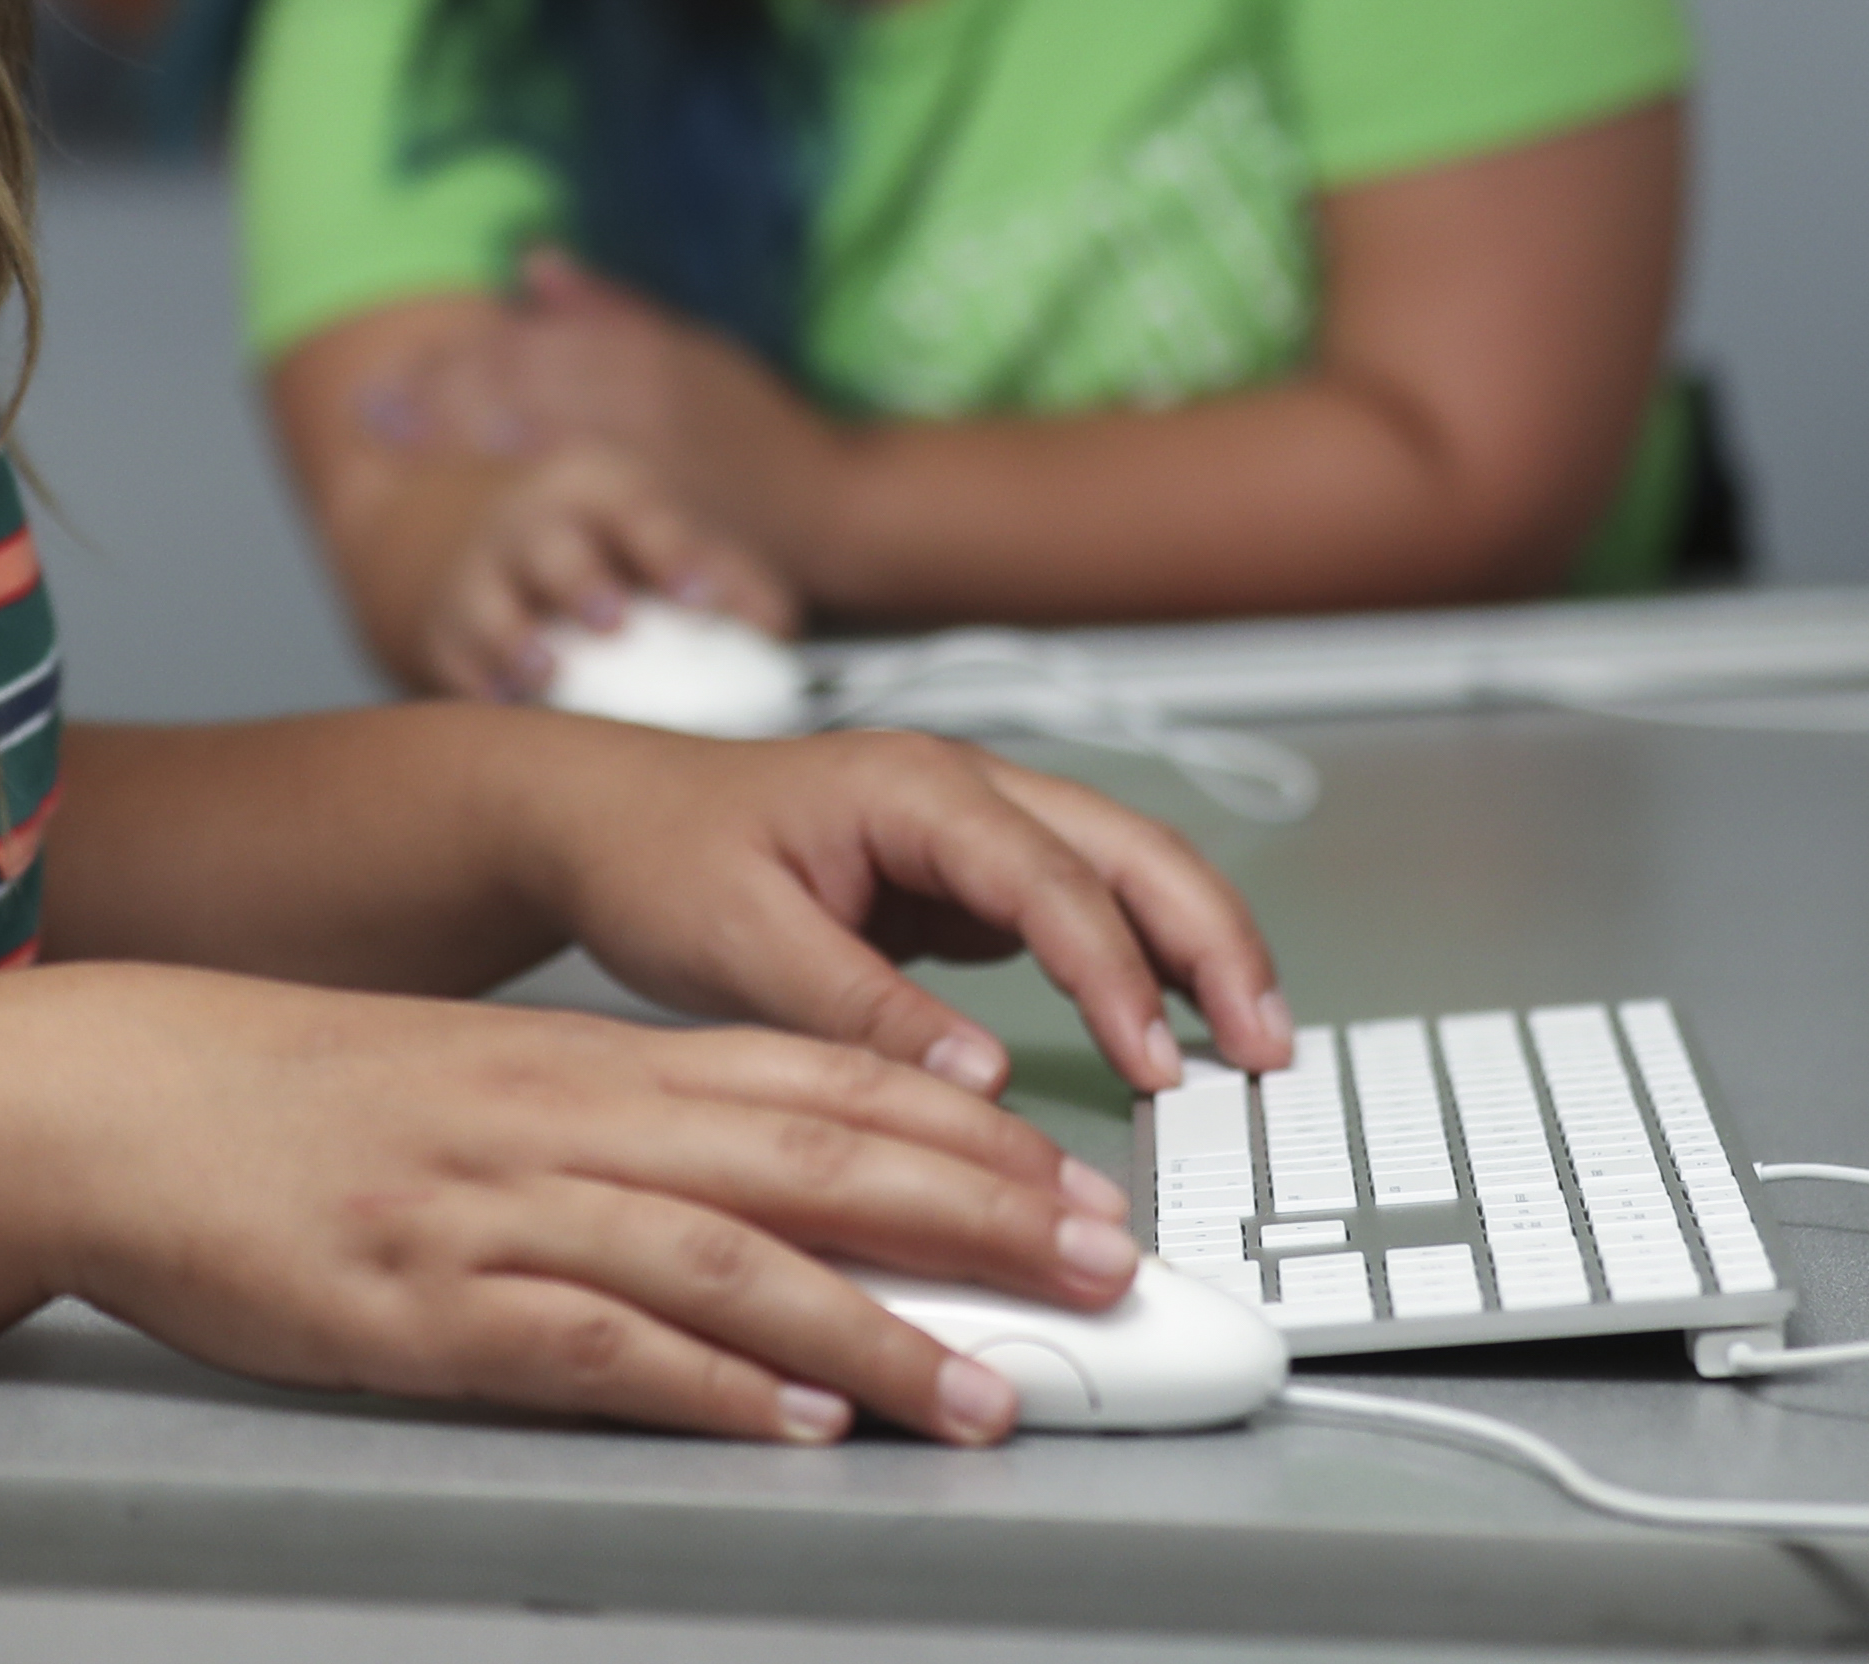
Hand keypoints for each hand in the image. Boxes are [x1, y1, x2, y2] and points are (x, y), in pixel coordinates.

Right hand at [0, 965, 1135, 1445]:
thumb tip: (772, 1188)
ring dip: (878, 1329)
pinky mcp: (426, 1308)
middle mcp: (570, 1125)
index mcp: (594, 1067)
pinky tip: (793, 1419)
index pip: (822, 1082)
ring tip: (990, 1388)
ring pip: (729, 1261)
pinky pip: (596, 1346)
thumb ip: (627, 1128)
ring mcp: (499, 1215)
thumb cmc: (301, 1103)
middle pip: (813, 1160)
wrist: (120, 1099)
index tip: (1077, 1186)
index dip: (968, 1140)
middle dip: (978, 1221)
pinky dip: (709, 1385)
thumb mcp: (490, 1089)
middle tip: (1101, 1272)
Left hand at [366, 253, 845, 561]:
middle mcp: (641, 393)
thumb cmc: (754, 429)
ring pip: (540, 429)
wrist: (832, 506)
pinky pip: (581, 499)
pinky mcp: (663, 514)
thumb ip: (606, 311)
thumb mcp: (690, 350)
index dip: (450, 359)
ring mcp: (651, 452)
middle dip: (437, 395)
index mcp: (641, 351)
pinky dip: (522, 496)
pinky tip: (475, 504)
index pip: (524, 343)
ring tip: (397, 441)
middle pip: (519, 380)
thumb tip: (532, 260)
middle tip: (369, 412)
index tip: (390, 376)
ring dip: (463, 433)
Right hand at [403, 441, 797, 699]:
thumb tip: (777, 630)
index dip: (671, 551)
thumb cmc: (596, 545)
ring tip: (545, 671)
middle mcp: (532, 524)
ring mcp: (477, 575)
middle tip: (614, 621)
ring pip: (489, 603)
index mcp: (598, 491)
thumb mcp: (652, 531)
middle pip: (554, 548)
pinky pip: (453, 661)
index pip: (638, 512)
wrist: (461, 528)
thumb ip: (722, 576)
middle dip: (583, 582)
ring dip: (516, 638)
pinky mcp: (440, 631)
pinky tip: (499, 707)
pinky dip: (473, 686)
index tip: (700, 596)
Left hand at [492, 718, 1293, 1105]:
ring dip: (1194, 949)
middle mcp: (961, 789)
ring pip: (1123, 873)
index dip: (1114, 972)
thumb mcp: (742, 945)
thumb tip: (981, 1083)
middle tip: (1267, 1044)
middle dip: (1212, 941)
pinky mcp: (965, 877)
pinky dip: (1139, 965)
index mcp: (912, 785)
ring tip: (1253, 1044)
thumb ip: (863, 1014)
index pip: (1050, 877)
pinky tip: (1170, 1029)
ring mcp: (972, 829)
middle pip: (1129, 849)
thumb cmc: (657, 856)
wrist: (601, 819)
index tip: (1155, 1062)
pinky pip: (1080, 911)